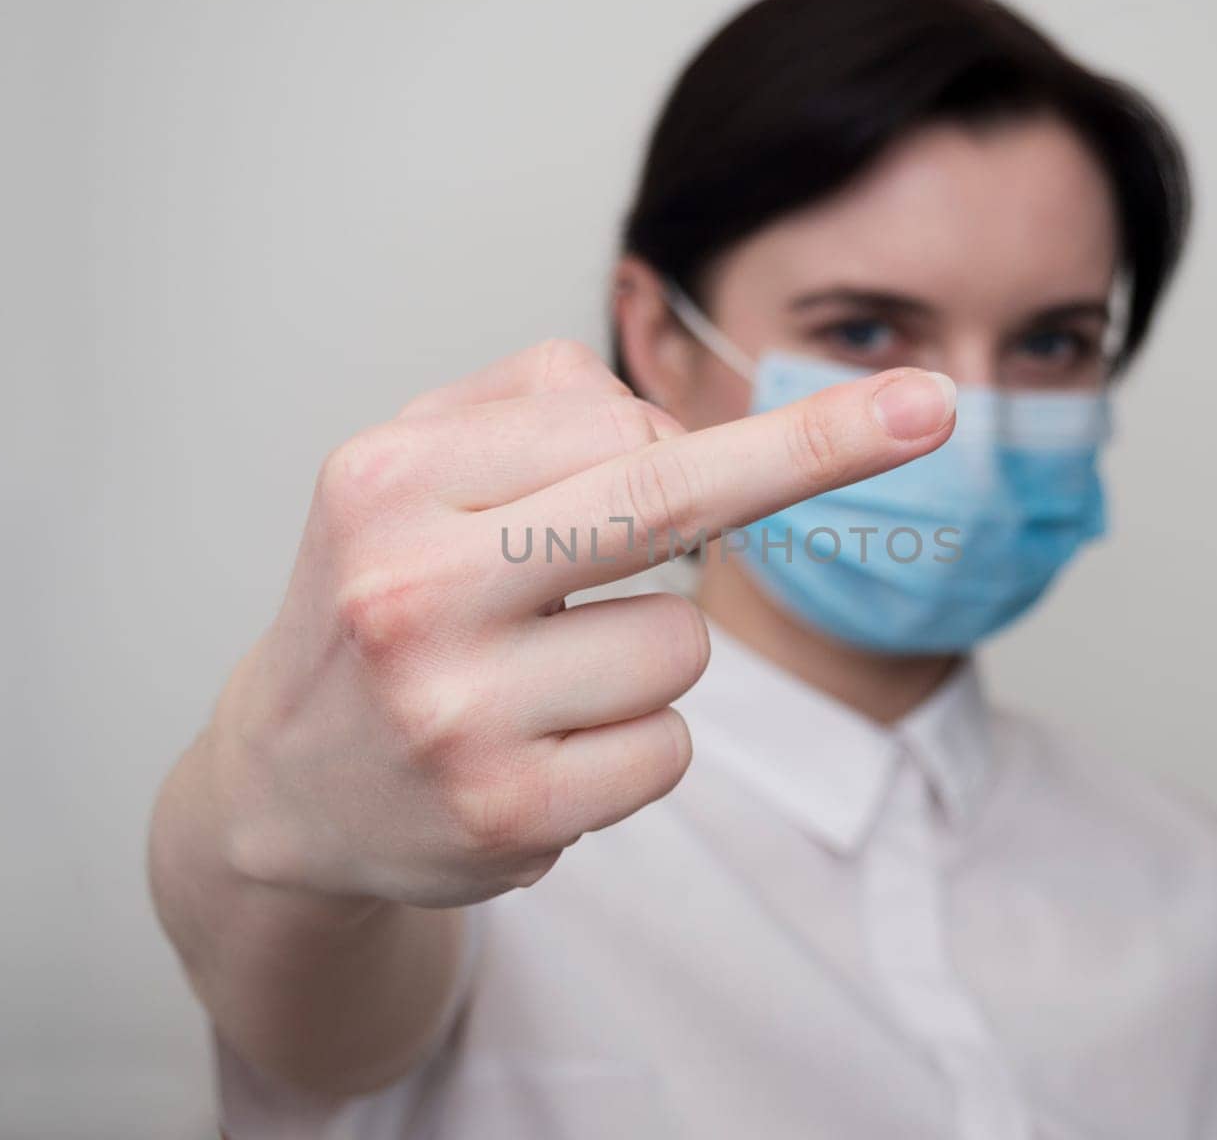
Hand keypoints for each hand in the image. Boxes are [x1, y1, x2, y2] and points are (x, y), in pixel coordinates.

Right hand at [208, 339, 955, 907]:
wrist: (283, 782)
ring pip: (682, 643)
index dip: (724, 437)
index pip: (613, 424)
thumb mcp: (407, 467)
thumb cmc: (379, 596)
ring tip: (540, 672)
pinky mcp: (506, 814)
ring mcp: (457, 713)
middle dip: (815, 447)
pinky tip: (542, 745)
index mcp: (383, 482)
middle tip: (933, 408)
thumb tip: (681, 422)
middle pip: (665, 497)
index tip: (890, 401)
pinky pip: (670, 748)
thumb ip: (531, 401)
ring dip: (647, 650)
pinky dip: (633, 741)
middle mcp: (409, 592)